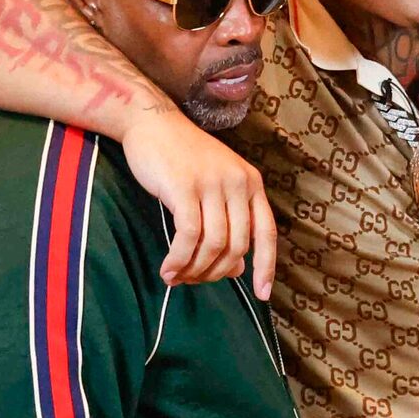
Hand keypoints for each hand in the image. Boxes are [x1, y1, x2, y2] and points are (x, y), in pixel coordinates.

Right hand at [122, 103, 277, 295]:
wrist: (151, 122)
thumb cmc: (181, 159)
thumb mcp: (214, 187)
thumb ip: (229, 223)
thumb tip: (236, 270)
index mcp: (251, 182)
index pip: (266, 233)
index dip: (266, 267)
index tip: (262, 294)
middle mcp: (238, 182)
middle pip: (237, 246)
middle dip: (214, 273)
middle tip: (192, 281)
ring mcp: (213, 184)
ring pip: (213, 245)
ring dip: (194, 270)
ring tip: (175, 278)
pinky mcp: (185, 187)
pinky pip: (188, 237)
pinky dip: (179, 260)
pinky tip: (168, 269)